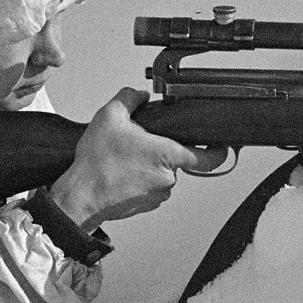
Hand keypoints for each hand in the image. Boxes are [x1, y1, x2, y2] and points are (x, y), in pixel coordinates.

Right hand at [47, 89, 227, 230]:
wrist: (80, 197)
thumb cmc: (97, 163)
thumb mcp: (110, 116)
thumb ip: (130, 98)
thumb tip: (139, 96)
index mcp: (168, 155)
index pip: (208, 157)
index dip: (219, 150)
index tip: (223, 145)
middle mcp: (168, 179)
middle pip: (175, 160)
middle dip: (159, 150)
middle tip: (137, 144)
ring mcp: (157, 195)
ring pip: (160, 174)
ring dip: (147, 166)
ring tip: (122, 160)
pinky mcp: (145, 206)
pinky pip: (149, 188)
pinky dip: (138, 180)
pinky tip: (119, 173)